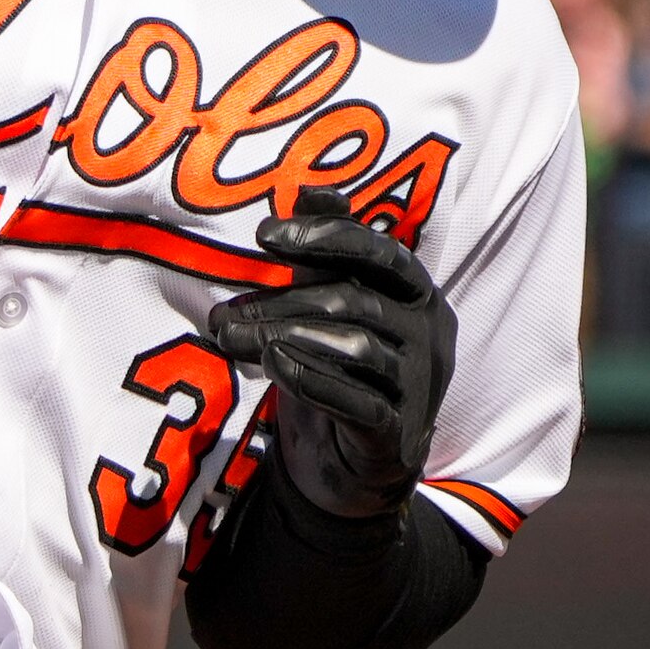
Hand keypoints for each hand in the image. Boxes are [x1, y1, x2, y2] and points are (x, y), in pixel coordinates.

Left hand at [201, 189, 454, 521]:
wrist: (354, 460)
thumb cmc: (340, 366)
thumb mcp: (328, 304)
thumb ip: (324, 254)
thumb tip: (311, 188)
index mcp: (416, 293)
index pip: (382, 252)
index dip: (328, 237)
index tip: (264, 234)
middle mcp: (428, 335)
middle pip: (356, 302)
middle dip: (280, 302)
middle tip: (221, 313)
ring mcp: (419, 385)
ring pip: (356, 348)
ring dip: (284, 337)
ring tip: (230, 339)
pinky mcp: (399, 433)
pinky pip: (360, 403)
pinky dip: (312, 381)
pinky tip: (272, 365)